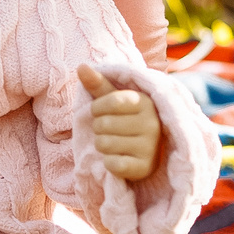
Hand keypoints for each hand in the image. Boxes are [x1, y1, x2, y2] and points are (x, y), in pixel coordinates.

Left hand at [79, 64, 161, 181]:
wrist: (147, 152)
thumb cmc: (126, 120)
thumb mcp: (114, 100)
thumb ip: (98, 83)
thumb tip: (81, 66)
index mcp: (145, 102)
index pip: (108, 101)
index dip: (97, 108)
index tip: (102, 112)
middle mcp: (152, 123)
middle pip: (103, 124)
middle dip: (99, 129)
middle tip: (110, 131)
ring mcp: (150, 147)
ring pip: (104, 144)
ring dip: (102, 145)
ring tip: (114, 143)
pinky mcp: (144, 167)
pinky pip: (112, 164)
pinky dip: (108, 162)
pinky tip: (119, 158)